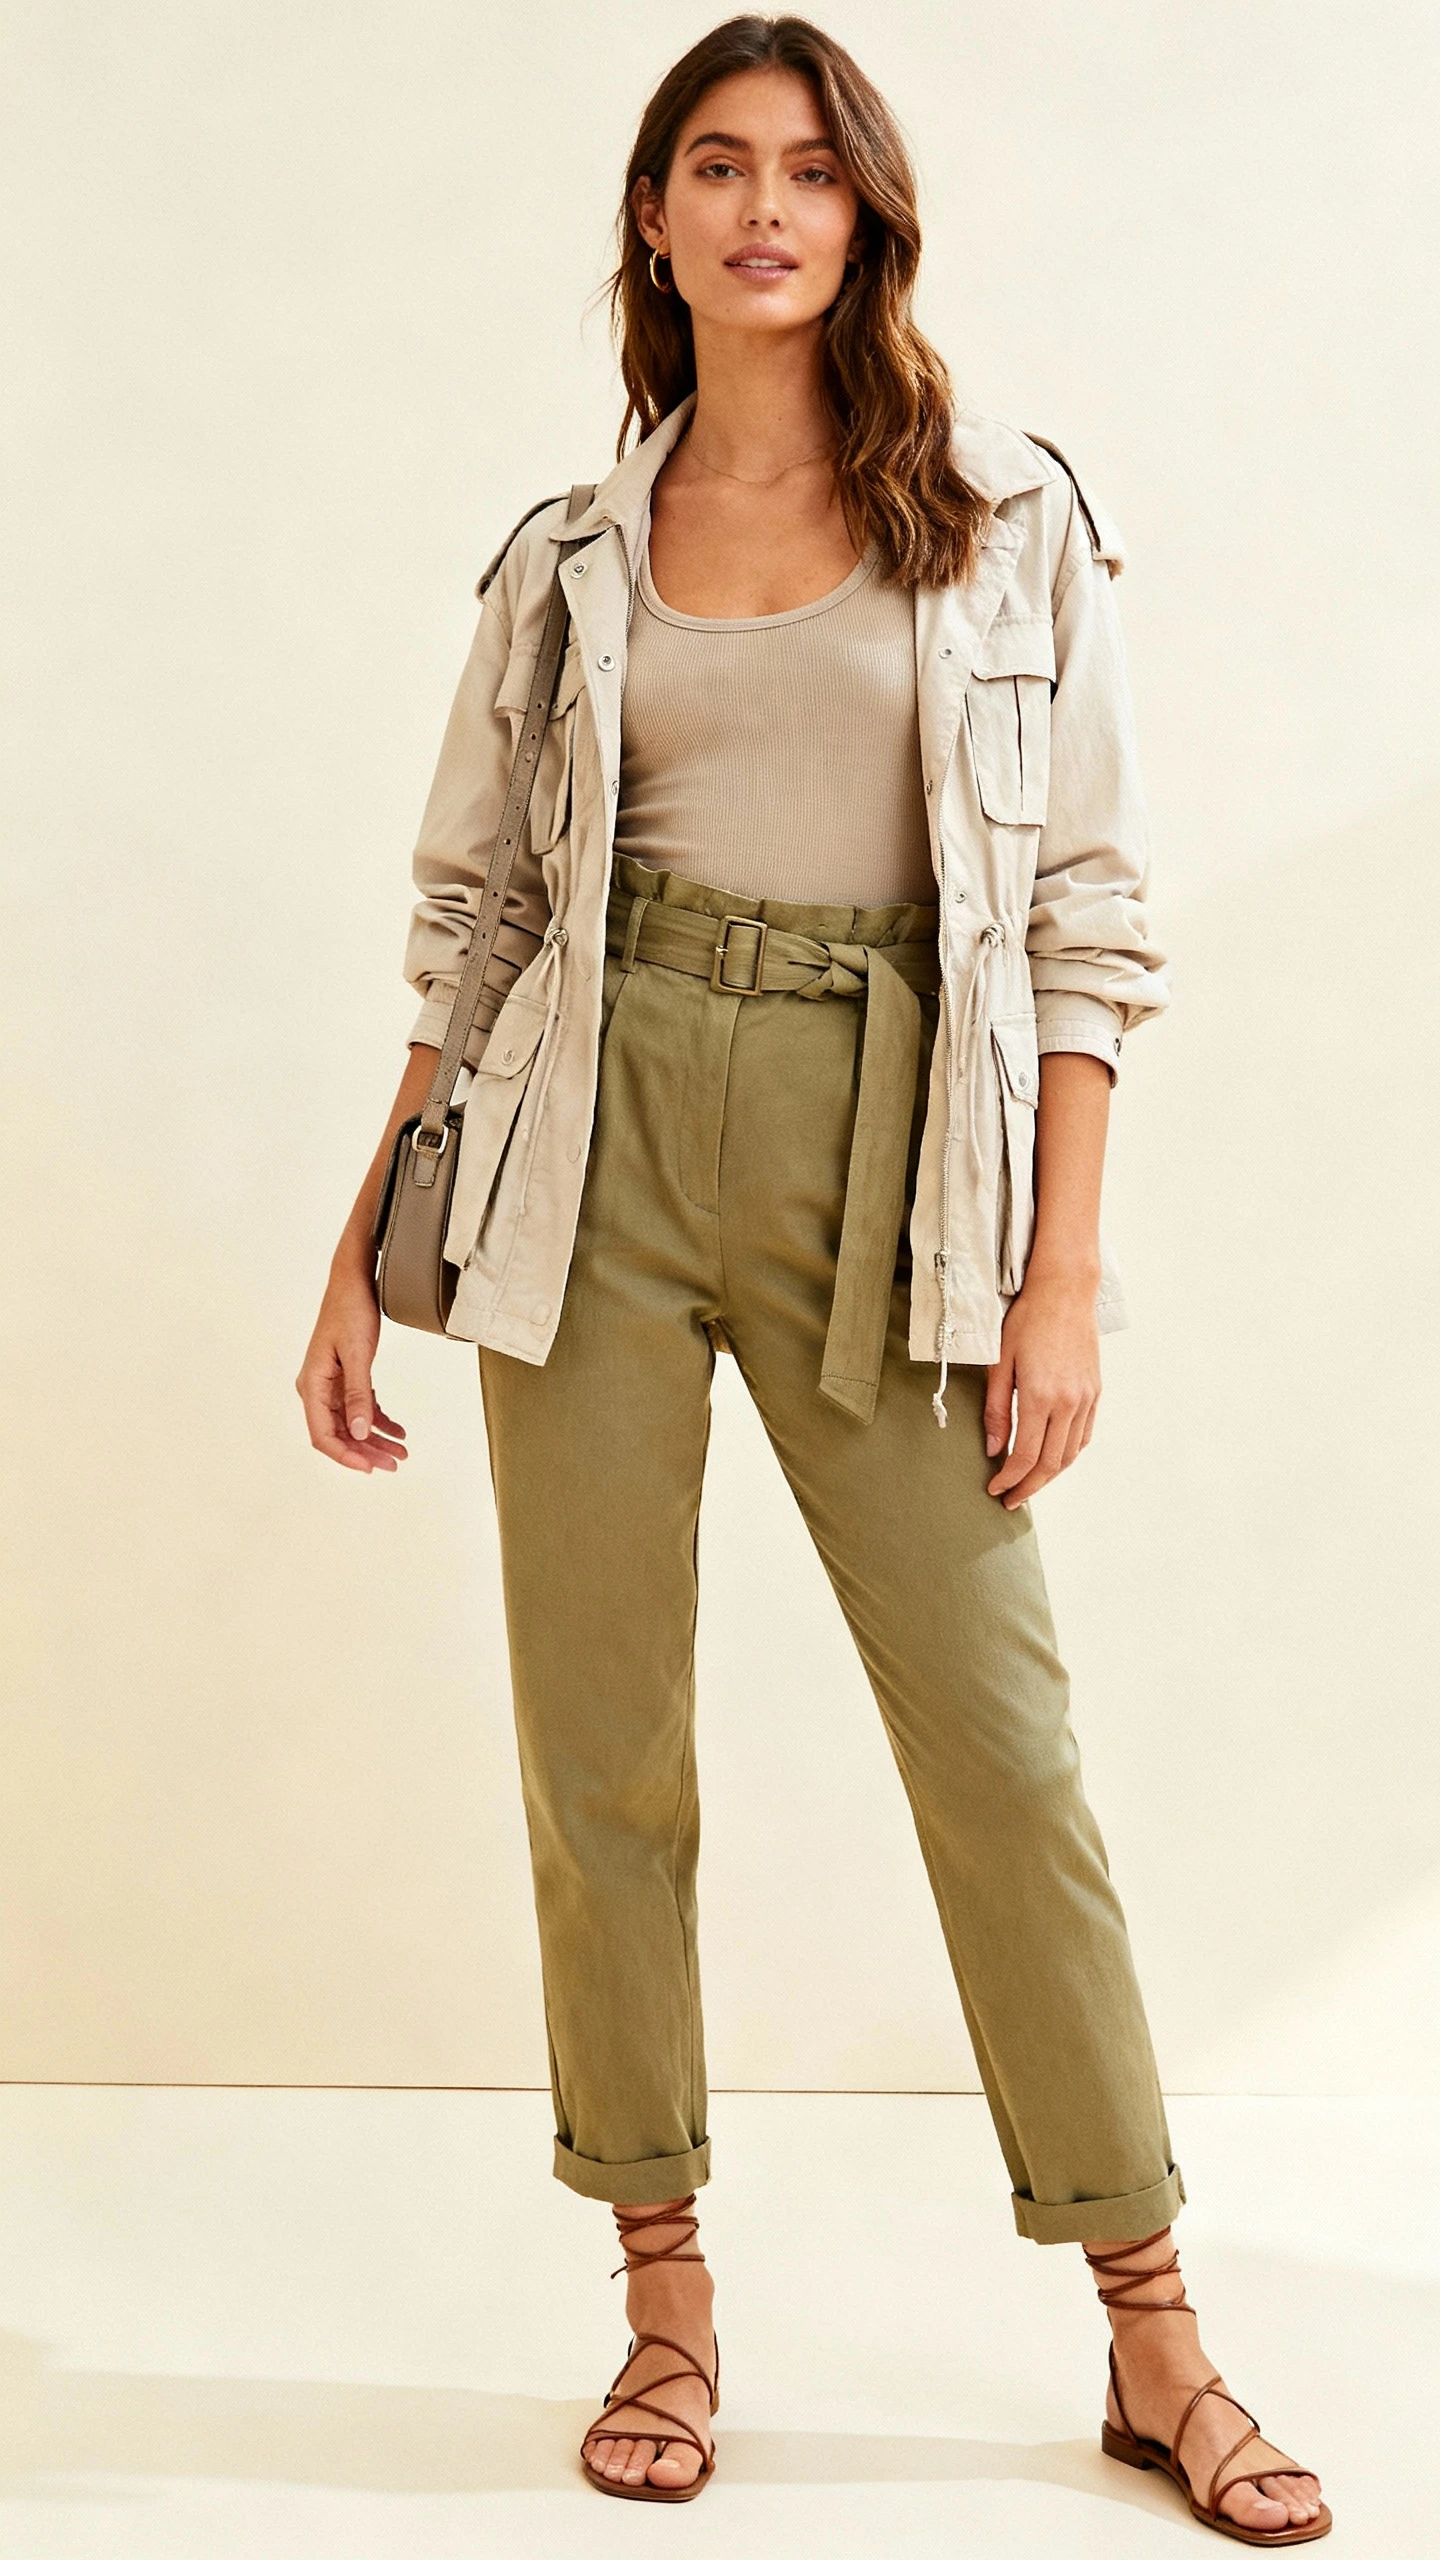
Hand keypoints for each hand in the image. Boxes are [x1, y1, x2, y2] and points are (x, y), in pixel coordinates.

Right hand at [296, 1257, 408, 1474]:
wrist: (353, 1281)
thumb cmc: (350, 1311)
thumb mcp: (358, 1354)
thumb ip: (358, 1395)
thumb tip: (360, 1433)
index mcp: (311, 1385)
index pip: (323, 1435)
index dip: (346, 1456)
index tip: (371, 1468)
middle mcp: (316, 1388)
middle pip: (339, 1433)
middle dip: (367, 1452)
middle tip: (395, 1464)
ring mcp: (330, 1384)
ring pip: (351, 1424)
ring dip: (375, 1441)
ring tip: (401, 1452)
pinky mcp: (345, 1378)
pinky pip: (360, 1408)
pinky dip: (379, 1421)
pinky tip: (398, 1431)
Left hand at [983, 1262, 1100, 1510]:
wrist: (1064, 1292)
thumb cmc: (1026, 1321)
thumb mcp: (999, 1363)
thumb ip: (996, 1410)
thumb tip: (993, 1449)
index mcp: (1040, 1397)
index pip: (1025, 1456)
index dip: (1009, 1479)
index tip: (995, 1489)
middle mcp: (1068, 1403)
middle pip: (1050, 1464)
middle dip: (1029, 1487)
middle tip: (1010, 1499)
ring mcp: (1085, 1398)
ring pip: (1070, 1454)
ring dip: (1050, 1476)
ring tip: (1029, 1484)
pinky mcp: (1095, 1391)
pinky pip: (1084, 1435)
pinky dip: (1068, 1454)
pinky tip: (1053, 1458)